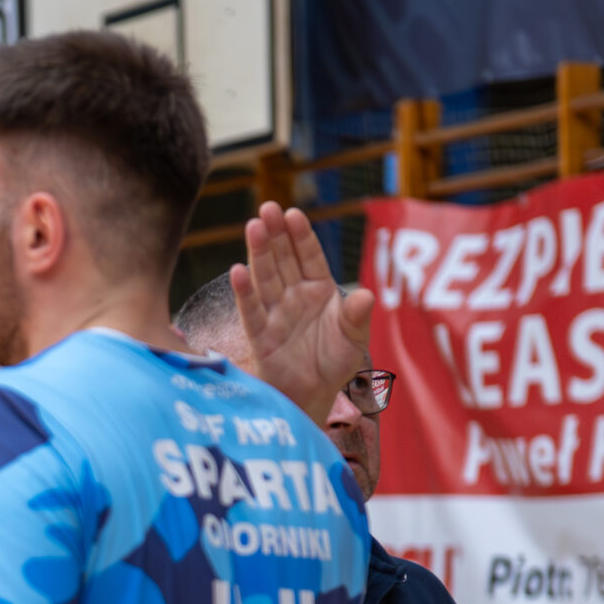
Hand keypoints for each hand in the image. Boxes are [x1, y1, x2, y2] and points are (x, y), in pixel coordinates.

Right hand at [231, 202, 372, 428]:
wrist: (313, 396)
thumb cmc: (334, 363)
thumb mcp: (354, 340)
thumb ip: (357, 317)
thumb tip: (366, 296)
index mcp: (319, 290)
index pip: (309, 257)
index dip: (301, 236)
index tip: (293, 214)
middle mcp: (294, 296)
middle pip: (283, 260)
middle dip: (275, 234)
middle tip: (267, 207)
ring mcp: (276, 314)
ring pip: (265, 278)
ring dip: (258, 254)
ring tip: (252, 227)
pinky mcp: (261, 336)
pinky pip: (252, 312)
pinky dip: (245, 293)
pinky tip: (237, 272)